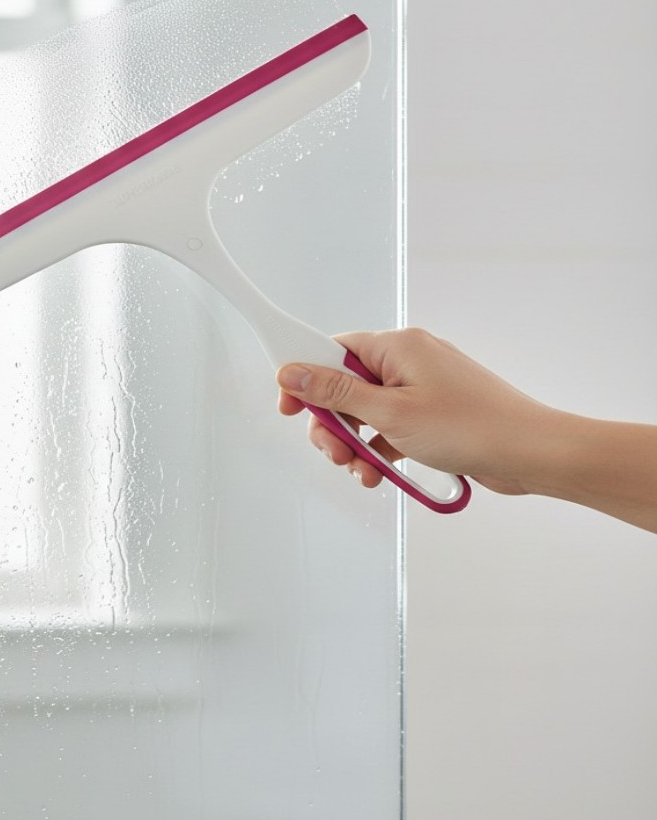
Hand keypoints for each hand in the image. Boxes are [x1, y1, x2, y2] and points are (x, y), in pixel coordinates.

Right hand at [276, 328, 549, 495]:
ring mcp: (421, 388)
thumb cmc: (472, 426)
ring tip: (360, 469)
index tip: (288, 406)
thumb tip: (293, 373)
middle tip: (333, 451)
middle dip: (332, 423)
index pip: (331, 350)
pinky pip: (389, 426)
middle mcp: (407, 361)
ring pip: (365, 411)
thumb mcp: (390, 412)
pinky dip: (379, 448)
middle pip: (344, 386)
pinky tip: (378, 472)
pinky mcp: (431, 414)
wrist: (531, 453)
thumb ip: (336, 394)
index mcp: (397, 347)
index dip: (304, 378)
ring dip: (355, 442)